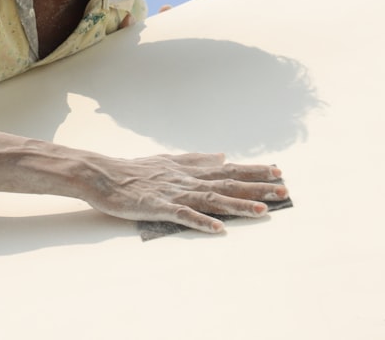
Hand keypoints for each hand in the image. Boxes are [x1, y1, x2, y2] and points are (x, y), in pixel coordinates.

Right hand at [81, 152, 287, 232]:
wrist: (101, 174)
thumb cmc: (132, 171)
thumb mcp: (167, 160)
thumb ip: (195, 160)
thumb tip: (221, 155)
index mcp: (188, 169)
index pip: (227, 169)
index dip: (253, 171)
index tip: (278, 172)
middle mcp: (185, 179)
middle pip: (226, 183)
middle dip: (256, 187)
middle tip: (283, 190)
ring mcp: (173, 192)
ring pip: (211, 199)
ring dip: (237, 205)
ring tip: (262, 210)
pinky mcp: (158, 206)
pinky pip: (183, 215)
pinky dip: (201, 221)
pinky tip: (218, 229)